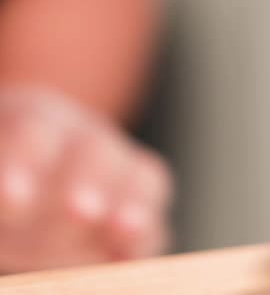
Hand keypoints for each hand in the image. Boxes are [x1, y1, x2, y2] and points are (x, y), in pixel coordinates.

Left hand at [0, 90, 171, 272]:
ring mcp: (120, 174)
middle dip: (88, 180)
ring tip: (119, 229)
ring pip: (139, 175)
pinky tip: (132, 249)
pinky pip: (154, 215)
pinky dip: (147, 229)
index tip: (11, 203)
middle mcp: (84, 142)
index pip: (30, 131)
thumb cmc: (7, 179)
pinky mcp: (143, 211)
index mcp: (34, 122)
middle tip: (78, 212)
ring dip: (130, 202)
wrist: (37, 190)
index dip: (22, 162)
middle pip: (94, 150)